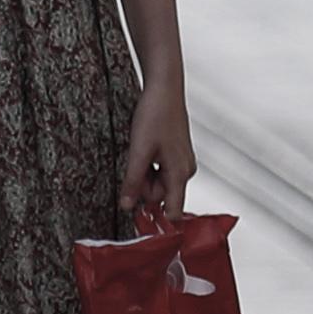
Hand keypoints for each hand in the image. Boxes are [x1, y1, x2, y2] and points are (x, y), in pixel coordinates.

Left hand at [118, 70, 194, 226]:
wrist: (164, 88)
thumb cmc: (154, 116)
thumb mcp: (139, 151)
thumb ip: (133, 181)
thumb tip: (127, 208)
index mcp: (180, 174)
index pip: (173, 212)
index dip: (157, 222)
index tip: (139, 225)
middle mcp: (185, 171)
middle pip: (160, 197)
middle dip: (143, 187)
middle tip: (135, 162)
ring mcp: (182, 162)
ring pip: (158, 182)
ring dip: (144, 174)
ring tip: (140, 150)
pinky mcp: (176, 154)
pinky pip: (160, 170)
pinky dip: (149, 164)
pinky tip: (145, 147)